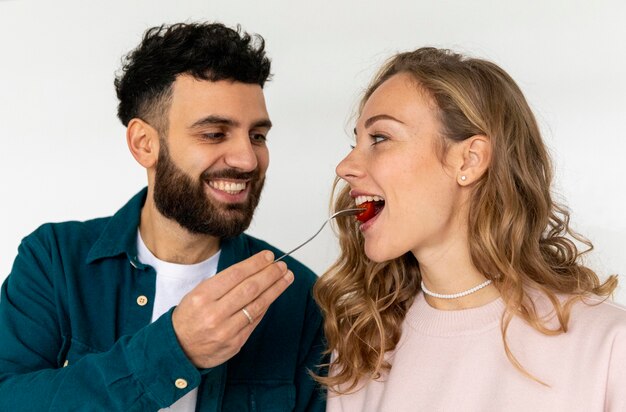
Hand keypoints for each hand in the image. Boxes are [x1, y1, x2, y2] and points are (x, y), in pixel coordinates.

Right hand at [171, 250, 293, 368]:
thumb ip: (222, 283)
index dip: (255, 264)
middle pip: (250, 288)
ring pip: (257, 305)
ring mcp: (226, 330)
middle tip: (282, 265)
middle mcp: (214, 314)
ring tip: (286, 277)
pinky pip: (255, 320)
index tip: (268, 256)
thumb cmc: (189, 317)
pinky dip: (266, 305)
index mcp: (202, 297)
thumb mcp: (197, 294)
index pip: (235, 274)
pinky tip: (273, 295)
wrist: (179, 349)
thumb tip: (253, 269)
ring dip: (275, 289)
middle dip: (270, 274)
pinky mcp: (235, 343)